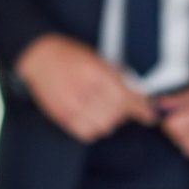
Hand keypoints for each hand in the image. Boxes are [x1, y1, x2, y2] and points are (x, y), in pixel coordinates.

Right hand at [13, 34, 156, 142]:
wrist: (39, 57)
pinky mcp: (62, 116)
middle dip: (121, 111)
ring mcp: (72, 105)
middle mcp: (84, 89)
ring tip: (100, 108)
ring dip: (107, 120)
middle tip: (115, 103)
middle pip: (117, 114)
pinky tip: (89, 116)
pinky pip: (87, 133)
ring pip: (104, 126)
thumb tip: (139, 97)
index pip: (125, 97)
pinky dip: (93, 128)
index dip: (140, 108)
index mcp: (95, 72)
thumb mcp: (97, 59)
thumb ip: (118, 77)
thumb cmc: (69, 55)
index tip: (149, 114)